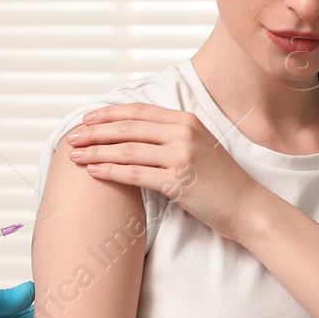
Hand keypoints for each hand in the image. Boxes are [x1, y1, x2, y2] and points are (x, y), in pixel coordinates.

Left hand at [62, 103, 260, 239]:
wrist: (246, 206)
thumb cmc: (220, 181)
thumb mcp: (199, 147)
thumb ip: (171, 137)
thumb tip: (135, 136)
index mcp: (186, 120)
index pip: (138, 111)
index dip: (109, 113)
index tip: (87, 119)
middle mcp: (183, 133)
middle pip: (128, 127)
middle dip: (95, 131)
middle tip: (72, 137)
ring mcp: (181, 155)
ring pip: (127, 149)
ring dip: (97, 152)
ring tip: (75, 156)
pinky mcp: (178, 180)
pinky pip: (135, 173)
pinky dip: (110, 171)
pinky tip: (94, 172)